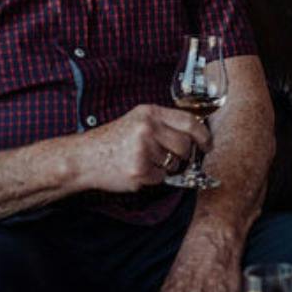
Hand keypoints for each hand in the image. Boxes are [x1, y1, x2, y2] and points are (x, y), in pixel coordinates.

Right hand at [79, 104, 211, 192]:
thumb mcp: (137, 120)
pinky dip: (152, 178)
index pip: (189, 121)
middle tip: (170, 157)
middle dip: (182, 155)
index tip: (207, 144)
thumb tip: (195, 134)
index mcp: (150, 113)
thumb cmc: (112, 140)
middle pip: (185, 145)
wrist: (84, 158)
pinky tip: (137, 170)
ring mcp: (143, 150)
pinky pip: (161, 178)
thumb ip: (163, 123)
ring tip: (145, 161)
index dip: (203, 134)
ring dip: (165, 166)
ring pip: (174, 163)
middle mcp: (148, 129)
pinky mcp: (139, 171)